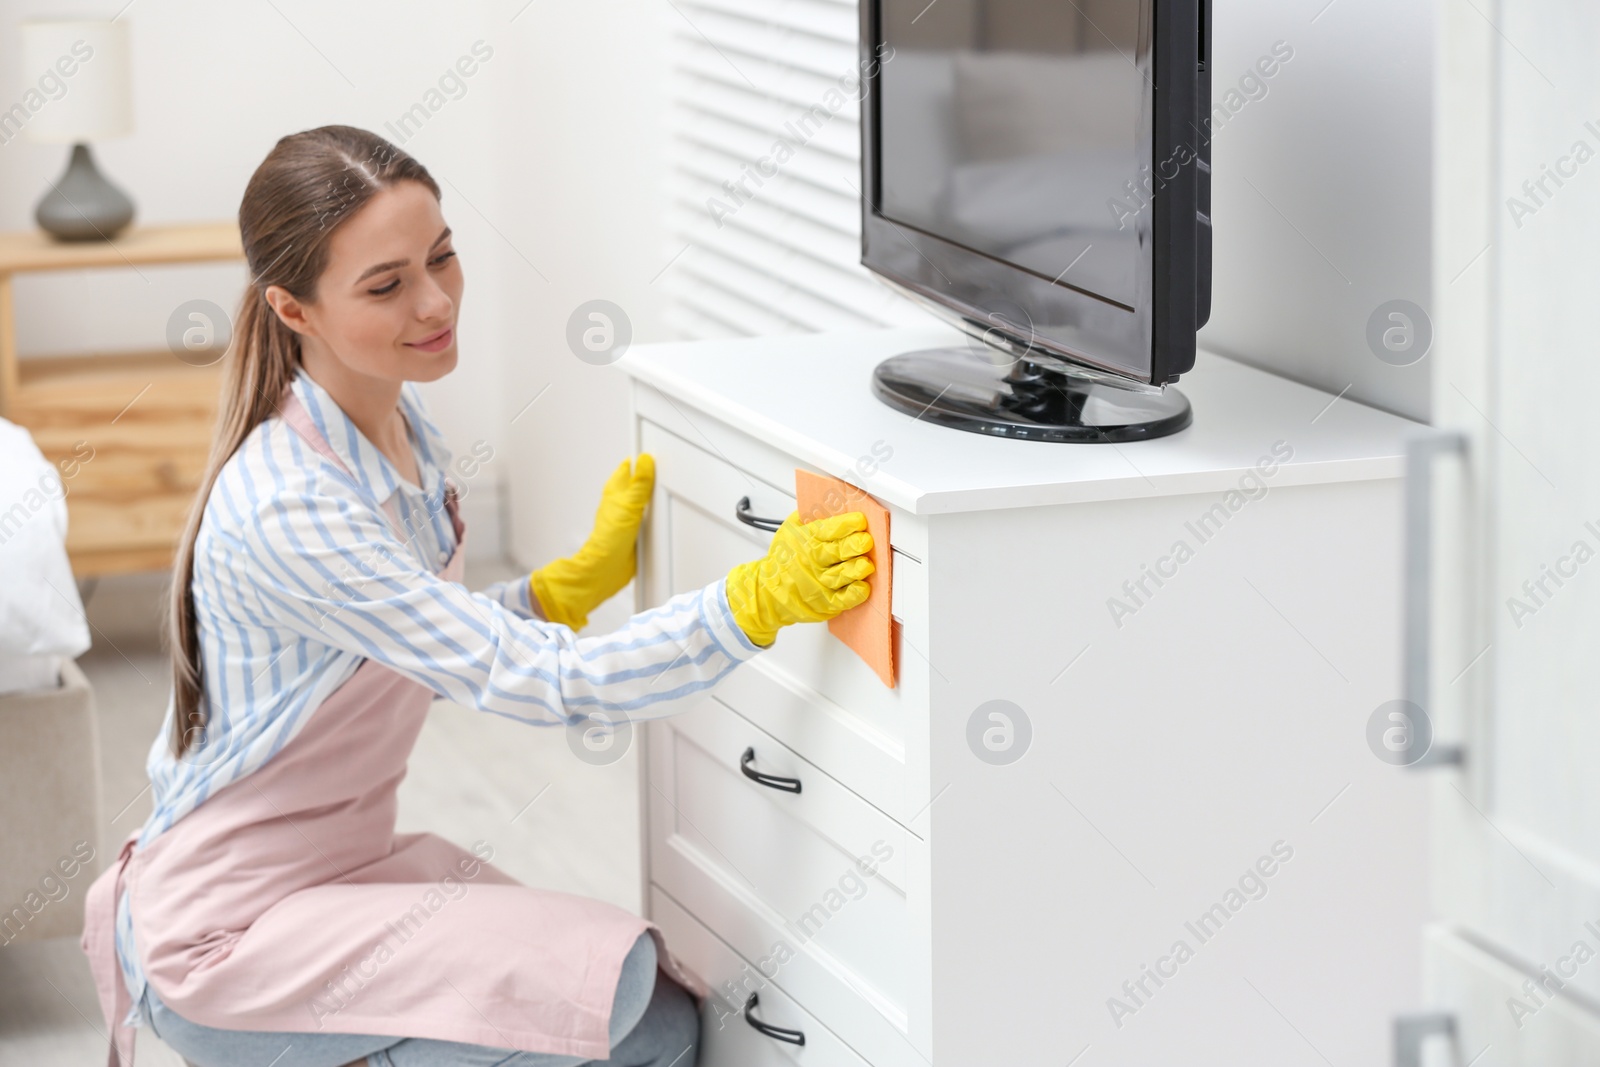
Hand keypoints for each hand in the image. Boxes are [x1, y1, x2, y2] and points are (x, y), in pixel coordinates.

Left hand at [530, 454, 654, 628]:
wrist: (607, 570)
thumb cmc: (609, 540)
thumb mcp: (629, 507)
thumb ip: (639, 484)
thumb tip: (644, 461)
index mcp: (616, 491)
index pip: (630, 467)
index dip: (642, 462)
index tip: (656, 462)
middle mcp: (621, 502)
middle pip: (638, 483)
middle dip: (651, 479)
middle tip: (663, 476)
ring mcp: (628, 517)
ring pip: (643, 500)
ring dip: (653, 500)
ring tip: (663, 496)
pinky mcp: (634, 532)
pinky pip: (647, 519)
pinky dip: (654, 518)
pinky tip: (660, 520)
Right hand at [725, 511, 873, 647]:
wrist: (768, 590)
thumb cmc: (784, 558)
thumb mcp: (790, 531)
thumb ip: (810, 518)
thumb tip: (834, 505)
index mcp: (805, 540)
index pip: (827, 530)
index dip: (844, 525)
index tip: (859, 521)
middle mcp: (812, 561)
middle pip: (834, 552)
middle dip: (852, 545)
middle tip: (865, 541)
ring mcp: (818, 583)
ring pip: (839, 576)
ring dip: (854, 570)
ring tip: (866, 565)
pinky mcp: (825, 602)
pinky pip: (840, 599)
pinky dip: (853, 595)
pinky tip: (863, 588)